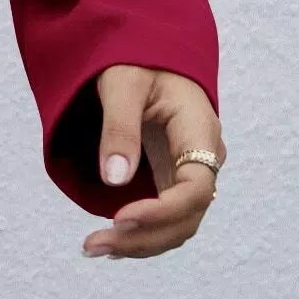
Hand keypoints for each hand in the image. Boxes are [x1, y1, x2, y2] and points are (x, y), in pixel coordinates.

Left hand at [81, 65, 225, 258]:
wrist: (146, 50)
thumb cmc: (135, 57)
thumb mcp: (122, 83)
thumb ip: (119, 129)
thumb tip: (114, 180)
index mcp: (200, 130)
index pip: (195, 188)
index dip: (161, 211)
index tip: (119, 218)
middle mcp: (204, 157)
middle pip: (187, 216)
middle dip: (143, 236)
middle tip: (94, 244)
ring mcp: (191, 170)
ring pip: (178, 223)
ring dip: (141, 242)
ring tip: (94, 248)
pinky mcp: (173, 176)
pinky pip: (167, 215)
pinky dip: (143, 232)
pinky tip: (112, 240)